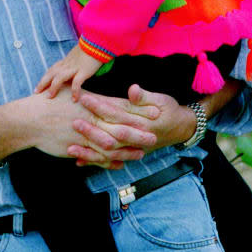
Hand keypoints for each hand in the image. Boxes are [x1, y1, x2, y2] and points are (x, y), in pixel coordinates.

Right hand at [32, 86, 152, 168]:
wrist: (30, 118)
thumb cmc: (50, 101)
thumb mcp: (72, 93)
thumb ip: (92, 98)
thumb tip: (104, 98)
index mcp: (93, 103)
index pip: (121, 107)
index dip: (139, 110)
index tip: (155, 112)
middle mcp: (92, 118)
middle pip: (120, 126)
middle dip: (139, 132)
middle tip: (155, 136)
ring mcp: (85, 134)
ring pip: (111, 144)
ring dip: (127, 150)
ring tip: (142, 153)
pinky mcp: (77, 147)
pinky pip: (96, 156)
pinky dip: (109, 161)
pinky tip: (118, 164)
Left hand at [35, 44, 102, 100]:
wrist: (98, 42)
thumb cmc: (90, 48)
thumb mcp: (79, 54)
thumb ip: (74, 61)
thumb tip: (74, 67)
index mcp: (66, 61)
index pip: (52, 69)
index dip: (45, 78)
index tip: (39, 86)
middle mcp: (67, 64)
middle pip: (51, 73)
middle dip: (43, 83)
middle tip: (36, 92)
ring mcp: (75, 67)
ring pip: (59, 78)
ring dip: (53, 87)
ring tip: (49, 97)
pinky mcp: (83, 71)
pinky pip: (76, 83)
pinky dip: (74, 91)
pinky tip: (74, 99)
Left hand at [72, 84, 193, 165]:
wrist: (181, 128)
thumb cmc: (169, 110)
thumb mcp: (161, 99)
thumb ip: (144, 96)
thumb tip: (133, 89)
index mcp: (141, 122)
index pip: (117, 113)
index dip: (100, 107)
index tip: (84, 99)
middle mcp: (135, 138)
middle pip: (110, 135)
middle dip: (91, 131)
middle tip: (73, 123)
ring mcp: (132, 149)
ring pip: (109, 153)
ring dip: (90, 152)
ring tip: (71, 148)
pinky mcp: (129, 154)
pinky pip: (111, 161)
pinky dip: (96, 161)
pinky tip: (80, 161)